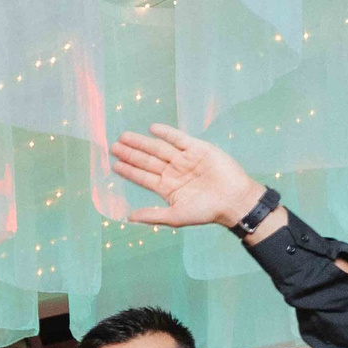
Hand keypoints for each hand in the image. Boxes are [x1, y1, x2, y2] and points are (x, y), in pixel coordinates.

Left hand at [111, 124, 268, 231]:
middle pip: (147, 160)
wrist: (234, 200)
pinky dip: (166, 133)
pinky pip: (179, 138)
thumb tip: (128, 218)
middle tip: (113, 146)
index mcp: (167, 187)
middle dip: (130, 153)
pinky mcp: (198, 149)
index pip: (143, 176)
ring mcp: (185, 159)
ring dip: (142, 142)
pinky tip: (152, 129)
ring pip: (159, 148)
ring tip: (124, 137)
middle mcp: (173, 171)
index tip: (114, 164)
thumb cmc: (206, 211)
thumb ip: (152, 215)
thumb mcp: (175, 217)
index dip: (128, 170)